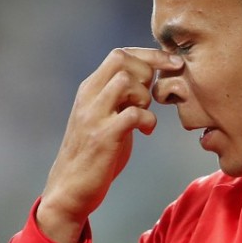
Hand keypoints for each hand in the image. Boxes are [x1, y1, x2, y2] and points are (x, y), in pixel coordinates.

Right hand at [36, 48, 182, 242]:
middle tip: (154, 96)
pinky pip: (133, 114)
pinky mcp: (103, 137)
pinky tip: (146, 131)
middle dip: (148, 71)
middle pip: (121, 59)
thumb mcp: (103, 116)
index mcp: (89, 89)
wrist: (69, 188)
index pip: (119, 54)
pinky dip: (147, 120)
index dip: (150, 55)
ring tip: (145, 114)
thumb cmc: (92, 154)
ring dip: (145, 96)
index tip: (172, 64)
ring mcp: (94, 116)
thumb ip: (119, 97)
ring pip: (125, 81)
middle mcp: (88, 97)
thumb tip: (148, 80)